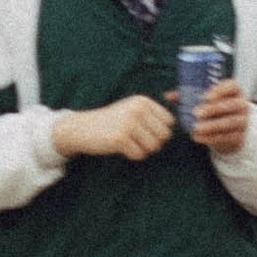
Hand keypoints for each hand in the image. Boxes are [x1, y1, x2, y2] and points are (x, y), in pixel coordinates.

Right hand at [55, 95, 173, 163]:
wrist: (81, 128)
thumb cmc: (111, 121)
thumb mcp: (132, 109)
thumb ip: (152, 116)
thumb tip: (175, 129)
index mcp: (143, 101)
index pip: (169, 121)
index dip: (161, 131)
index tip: (147, 133)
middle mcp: (137, 109)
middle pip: (164, 136)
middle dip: (153, 142)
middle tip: (137, 141)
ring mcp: (128, 123)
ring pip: (153, 147)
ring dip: (143, 150)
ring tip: (130, 143)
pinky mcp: (119, 138)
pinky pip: (140, 155)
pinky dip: (133, 155)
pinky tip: (122, 148)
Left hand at [188, 78, 251, 158]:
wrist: (232, 128)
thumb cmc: (215, 108)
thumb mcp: (206, 100)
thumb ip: (188, 96)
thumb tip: (168, 95)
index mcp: (234, 91)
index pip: (232, 86)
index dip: (220, 90)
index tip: (205, 96)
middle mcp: (241, 105)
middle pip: (232, 105)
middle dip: (214, 109)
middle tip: (196, 113)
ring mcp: (242, 121)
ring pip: (229, 122)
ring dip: (212, 125)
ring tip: (196, 127)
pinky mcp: (239, 136)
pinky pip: (226, 137)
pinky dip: (211, 138)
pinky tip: (198, 137)